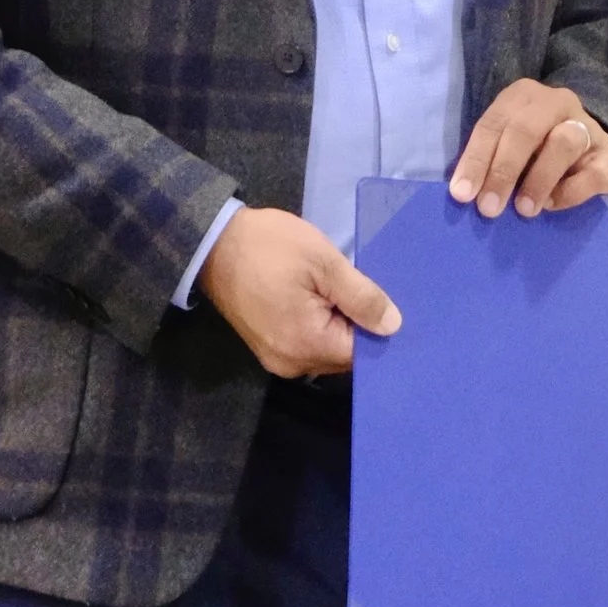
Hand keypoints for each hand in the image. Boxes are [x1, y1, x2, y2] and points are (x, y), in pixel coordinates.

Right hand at [197, 206, 401, 376]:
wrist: (213, 243)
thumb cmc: (270, 247)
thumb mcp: (324, 263)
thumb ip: (361, 296)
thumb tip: (393, 326)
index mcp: (306, 345)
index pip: (362, 354)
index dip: (381, 331)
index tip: (394, 305)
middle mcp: (292, 364)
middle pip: (345, 355)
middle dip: (362, 328)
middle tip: (373, 291)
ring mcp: (277, 358)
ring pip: (328, 349)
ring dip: (342, 325)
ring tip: (350, 291)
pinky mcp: (269, 346)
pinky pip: (309, 343)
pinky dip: (323, 325)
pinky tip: (329, 299)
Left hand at [447, 79, 607, 217]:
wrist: (592, 159)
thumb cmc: (537, 155)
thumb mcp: (509, 148)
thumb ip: (489, 162)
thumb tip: (465, 193)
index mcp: (524, 97)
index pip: (494, 124)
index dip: (475, 159)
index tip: (462, 194)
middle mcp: (557, 103)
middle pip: (526, 129)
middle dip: (503, 169)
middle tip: (489, 207)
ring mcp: (587, 127)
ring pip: (562, 143)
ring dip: (538, 179)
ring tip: (523, 209)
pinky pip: (590, 173)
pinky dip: (568, 192)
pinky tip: (552, 205)